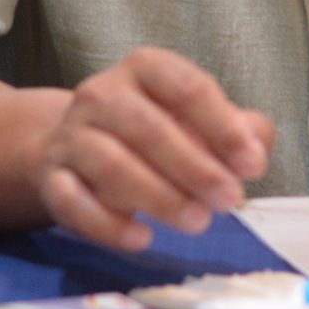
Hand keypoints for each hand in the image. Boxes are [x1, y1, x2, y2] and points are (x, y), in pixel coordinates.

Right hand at [35, 47, 273, 250]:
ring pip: (111, 165)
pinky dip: (107, 225)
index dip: (223, 127)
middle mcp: (102, 93)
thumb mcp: (196, 119)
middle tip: (229, 200)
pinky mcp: (51, 178)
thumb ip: (237, 129)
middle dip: (194, 168)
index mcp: (145, 68)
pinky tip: (142, 239)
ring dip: (158, 197)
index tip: (253, 165)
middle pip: (148, 128)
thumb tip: (257, 150)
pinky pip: (73, 202)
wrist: (73, 145)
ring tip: (198, 222)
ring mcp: (71, 135)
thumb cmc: (152, 129)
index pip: (187, 88)